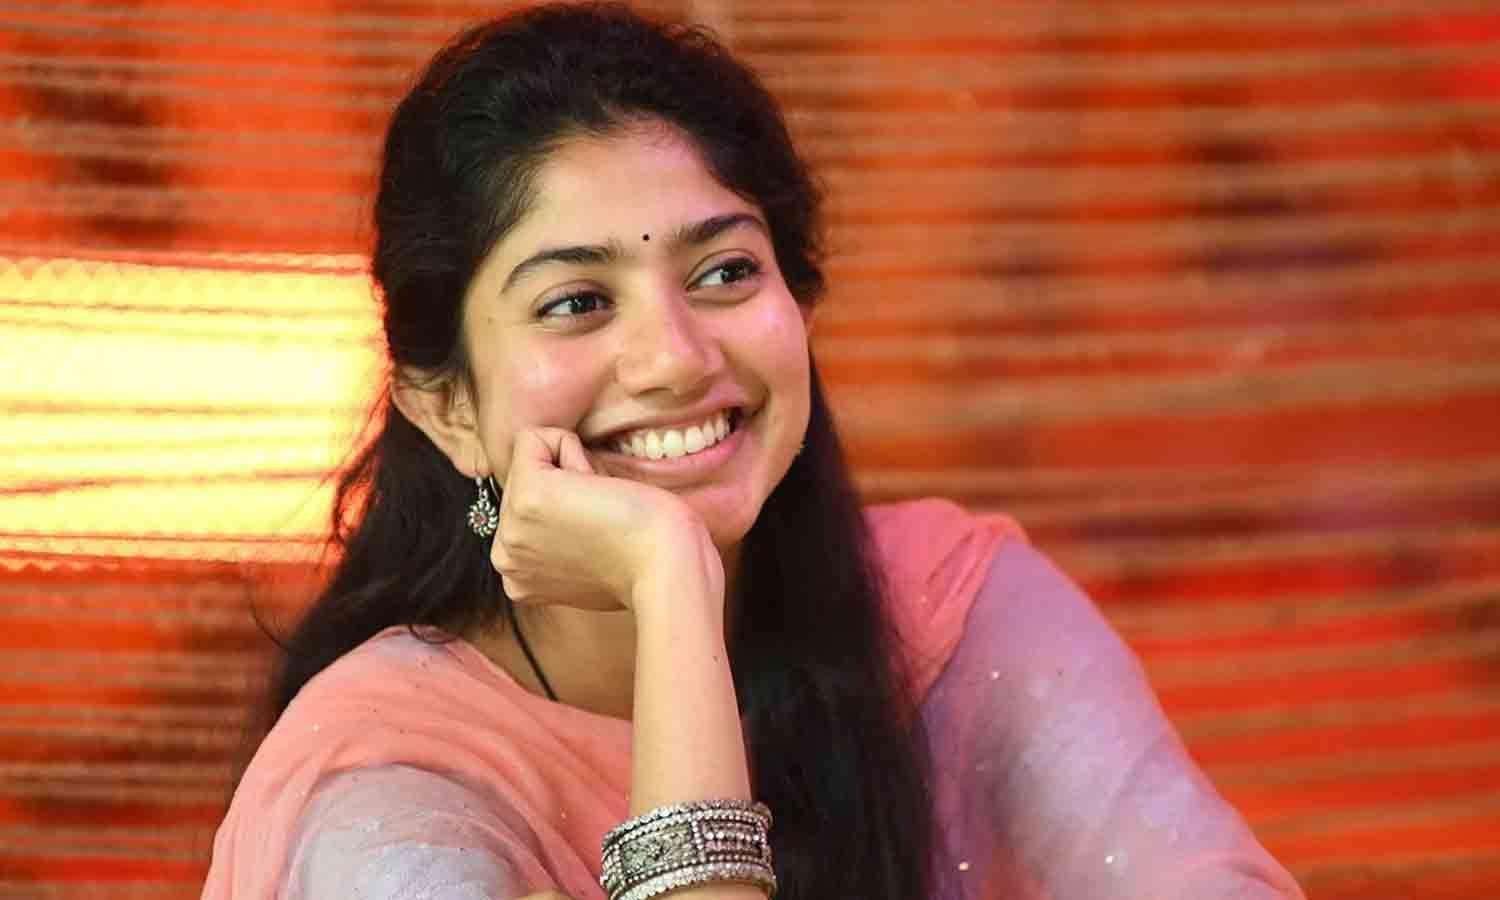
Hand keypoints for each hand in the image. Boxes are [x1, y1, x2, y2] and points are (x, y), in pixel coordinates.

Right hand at [490, 427, 722, 614]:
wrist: (666, 568)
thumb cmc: (645, 562)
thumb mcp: (584, 563)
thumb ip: (557, 543)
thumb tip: (562, 507)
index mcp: (516, 576)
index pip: (527, 511)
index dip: (568, 510)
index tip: (599, 538)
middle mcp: (505, 557)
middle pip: (524, 483)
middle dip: (566, 489)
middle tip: (603, 523)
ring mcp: (511, 527)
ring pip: (530, 460)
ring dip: (572, 472)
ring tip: (600, 510)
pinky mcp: (527, 494)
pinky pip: (534, 438)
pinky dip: (570, 447)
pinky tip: (595, 487)